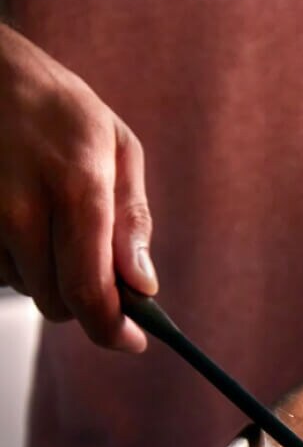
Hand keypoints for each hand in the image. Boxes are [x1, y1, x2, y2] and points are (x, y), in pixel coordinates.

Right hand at [0, 24, 155, 351]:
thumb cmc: (54, 106)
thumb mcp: (117, 148)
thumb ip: (133, 222)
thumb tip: (143, 286)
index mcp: (77, 189)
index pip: (91, 291)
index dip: (112, 330)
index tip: (131, 340)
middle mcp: (21, 209)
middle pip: (57, 301)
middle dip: (86, 297)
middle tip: (95, 262)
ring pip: (26, 288)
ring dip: (46, 273)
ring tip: (49, 218)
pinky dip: (15, 259)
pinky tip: (19, 218)